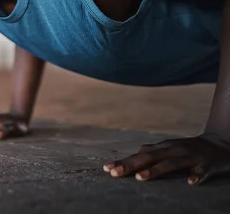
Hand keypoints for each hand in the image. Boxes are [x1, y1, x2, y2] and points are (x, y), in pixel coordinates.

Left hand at [104, 132, 229, 184]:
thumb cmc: (190, 149)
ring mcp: (191, 156)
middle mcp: (174, 150)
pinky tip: (190, 182)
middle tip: (115, 173)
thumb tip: (136, 152)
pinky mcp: (208, 165)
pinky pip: (202, 172)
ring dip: (155, 170)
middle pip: (150, 157)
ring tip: (140, 178)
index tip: (107, 168)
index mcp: (164, 147)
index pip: (140, 155)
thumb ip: (154, 151)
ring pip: (172, 163)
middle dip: (131, 165)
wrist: (221, 144)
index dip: (123, 161)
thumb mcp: (170, 148)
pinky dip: (196, 176)